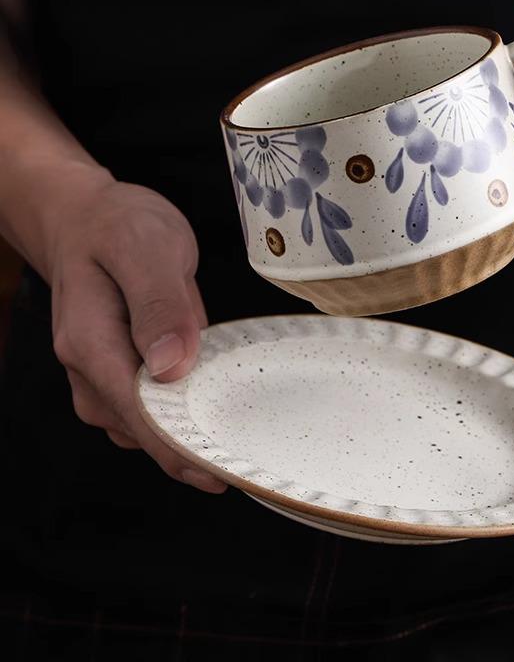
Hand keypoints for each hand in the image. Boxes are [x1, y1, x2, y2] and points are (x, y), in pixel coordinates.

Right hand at [47, 172, 225, 492]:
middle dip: (195, 453)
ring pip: (151, 427)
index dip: (182, 449)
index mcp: (91, 345)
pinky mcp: (123, 372)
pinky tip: (221, 412)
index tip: (224, 471)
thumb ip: (158, 304)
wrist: (87, 217)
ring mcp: (104, 377)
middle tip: (251, 464)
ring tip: (244, 442)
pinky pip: (157, 408)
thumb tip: (171, 368)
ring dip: (194, 438)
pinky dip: (188, 415)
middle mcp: (90, 371)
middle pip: (146, 433)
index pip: (140, 415)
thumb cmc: (116, 225)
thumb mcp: (145, 247)